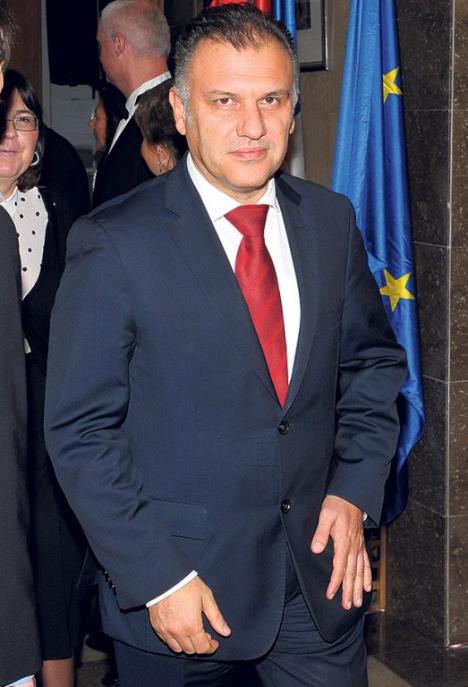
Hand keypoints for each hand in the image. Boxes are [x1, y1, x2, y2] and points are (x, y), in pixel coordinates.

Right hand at [148, 576, 230, 654]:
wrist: (165, 575)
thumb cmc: (187, 584)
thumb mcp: (206, 597)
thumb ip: (216, 617)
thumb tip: (226, 632)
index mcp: (192, 625)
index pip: (202, 648)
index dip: (210, 648)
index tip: (214, 642)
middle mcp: (178, 632)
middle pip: (190, 650)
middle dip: (200, 645)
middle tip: (205, 635)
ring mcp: (165, 630)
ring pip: (177, 649)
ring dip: (187, 645)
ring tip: (191, 633)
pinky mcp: (157, 626)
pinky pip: (166, 641)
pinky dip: (174, 640)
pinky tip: (179, 630)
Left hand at [310, 495, 371, 609]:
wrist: (350, 496)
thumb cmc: (336, 505)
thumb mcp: (325, 515)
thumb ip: (321, 533)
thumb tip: (316, 549)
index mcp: (344, 542)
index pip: (339, 567)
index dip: (335, 582)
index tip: (331, 594)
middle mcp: (353, 547)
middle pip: (351, 573)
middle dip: (349, 590)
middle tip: (347, 606)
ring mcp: (358, 546)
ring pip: (360, 571)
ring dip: (358, 587)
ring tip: (357, 602)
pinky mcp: (360, 544)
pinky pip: (366, 563)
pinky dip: (367, 576)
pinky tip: (368, 586)